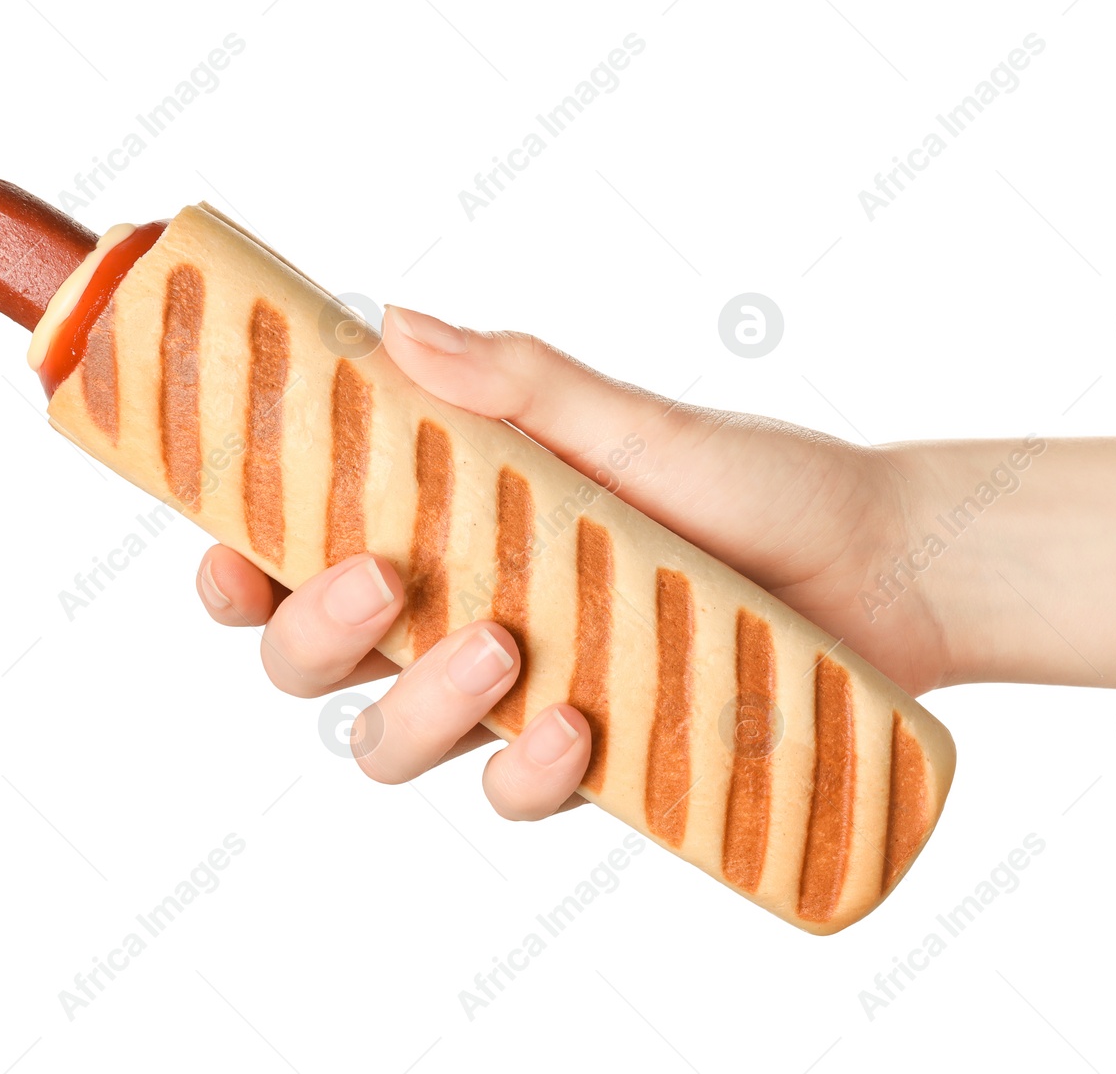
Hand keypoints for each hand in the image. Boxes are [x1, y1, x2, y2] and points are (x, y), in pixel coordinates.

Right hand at [194, 306, 948, 818]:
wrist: (886, 573)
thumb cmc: (759, 482)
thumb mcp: (639, 424)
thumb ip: (521, 384)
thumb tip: (392, 320)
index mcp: (450, 521)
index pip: (296, 549)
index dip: (236, 564)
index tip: (230, 552)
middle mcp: (461, 610)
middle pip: (311, 660)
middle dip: (311, 633)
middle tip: (378, 580)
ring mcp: (518, 692)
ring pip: (387, 743)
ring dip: (415, 709)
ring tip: (498, 651)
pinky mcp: (586, 759)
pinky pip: (510, 794)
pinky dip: (525, 774)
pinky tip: (576, 729)